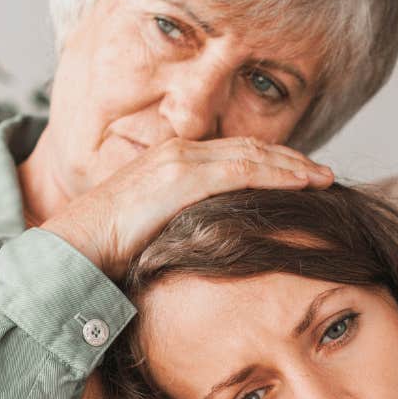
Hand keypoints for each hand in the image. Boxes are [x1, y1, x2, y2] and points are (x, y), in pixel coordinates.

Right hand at [41, 136, 333, 279]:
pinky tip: (302, 184)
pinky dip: (277, 174)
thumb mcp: (154, 230)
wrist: (72, 247)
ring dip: (293, 165)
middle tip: (325, 174)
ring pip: (253, 155)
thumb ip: (182, 224)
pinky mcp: (181, 177)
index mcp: (173, 161)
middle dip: (291, 160)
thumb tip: (209, 241)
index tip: (303, 175)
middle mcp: (179, 152)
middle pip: (250, 149)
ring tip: (324, 178)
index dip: (272, 161)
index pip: (234, 154)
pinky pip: (242, 170)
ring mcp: (181, 161)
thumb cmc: (106, 249)